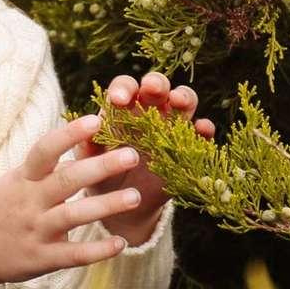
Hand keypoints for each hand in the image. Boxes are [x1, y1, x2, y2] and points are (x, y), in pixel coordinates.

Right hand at [0, 113, 148, 288]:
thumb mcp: (14, 181)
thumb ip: (45, 167)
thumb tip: (80, 142)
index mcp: (23, 179)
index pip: (45, 149)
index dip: (69, 134)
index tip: (96, 120)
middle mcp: (30, 202)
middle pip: (67, 180)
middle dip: (101, 167)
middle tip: (132, 155)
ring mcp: (36, 230)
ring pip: (75, 216)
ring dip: (106, 205)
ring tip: (135, 197)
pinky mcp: (41, 258)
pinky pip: (74, 254)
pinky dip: (98, 251)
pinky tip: (120, 243)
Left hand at [91, 72, 214, 245]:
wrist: (123, 205)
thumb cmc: (101, 174)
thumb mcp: (90, 161)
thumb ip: (87, 145)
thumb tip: (85, 133)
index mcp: (122, 108)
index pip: (125, 87)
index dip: (123, 88)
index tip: (118, 100)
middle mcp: (149, 111)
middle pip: (158, 86)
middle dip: (156, 83)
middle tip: (152, 89)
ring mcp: (171, 127)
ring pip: (185, 102)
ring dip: (184, 97)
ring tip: (179, 102)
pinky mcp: (188, 147)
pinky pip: (202, 134)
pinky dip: (204, 129)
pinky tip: (202, 130)